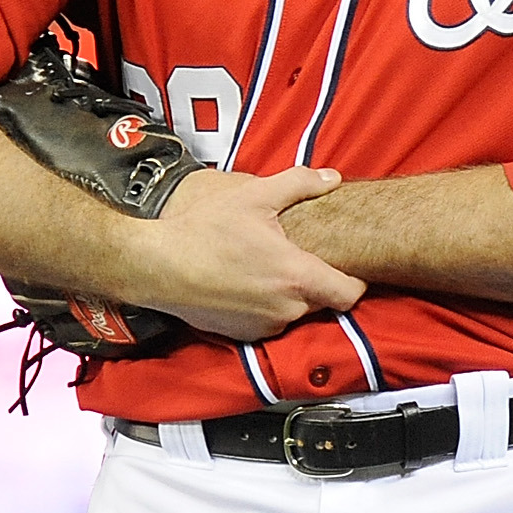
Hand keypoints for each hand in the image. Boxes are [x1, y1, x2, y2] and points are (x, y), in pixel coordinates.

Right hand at [120, 165, 364, 341]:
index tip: (347, 265)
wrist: (157, 266)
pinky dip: (266, 306)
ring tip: (266, 267)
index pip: (350, 293)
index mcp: (295, 276)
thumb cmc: (204, 231)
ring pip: (295, 312)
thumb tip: (332, 177)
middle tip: (297, 256)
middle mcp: (285, 308)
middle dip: (317, 282)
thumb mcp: (253, 196)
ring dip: (290, 294)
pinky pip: (270, 321)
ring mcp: (264, 325)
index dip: (355, 280)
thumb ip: (299, 184)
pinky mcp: (243, 335)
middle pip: (323, 301)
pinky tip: (247, 283)